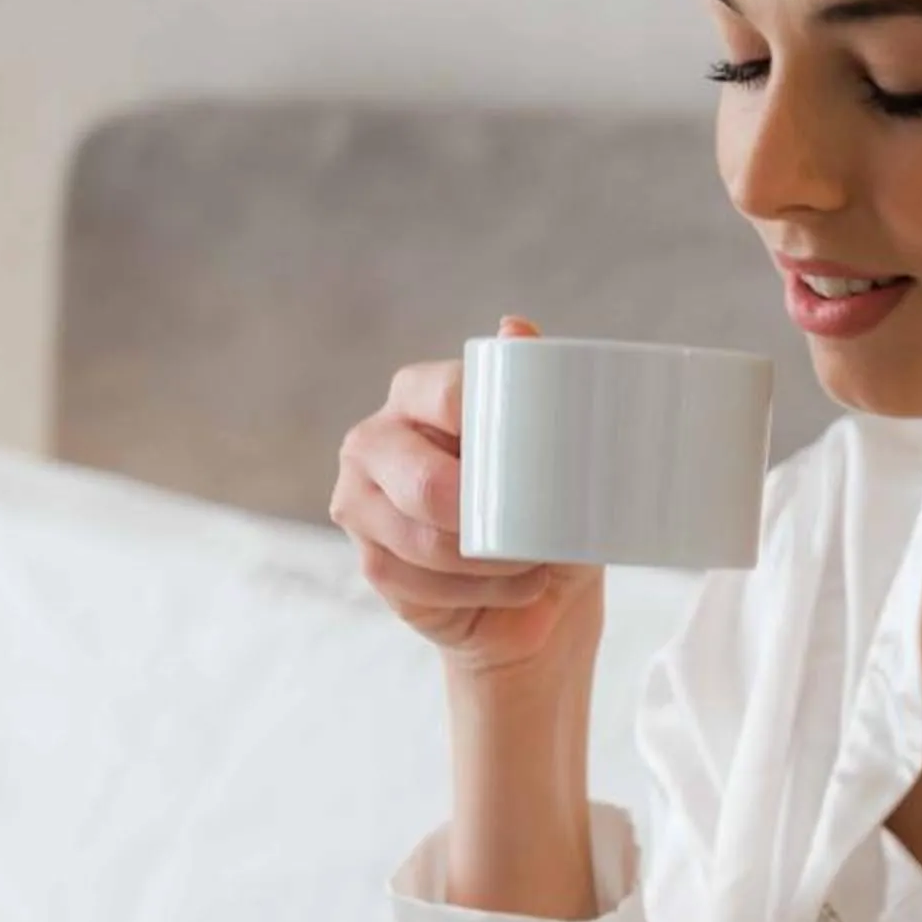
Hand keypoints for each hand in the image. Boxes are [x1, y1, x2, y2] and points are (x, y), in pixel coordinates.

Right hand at [329, 318, 605, 678]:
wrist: (544, 594)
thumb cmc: (552, 510)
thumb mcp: (562, 452)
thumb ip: (540, 386)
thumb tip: (515, 327)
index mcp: (418, 393)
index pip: (448, 397)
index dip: (491, 431)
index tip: (536, 465)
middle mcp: (375, 440)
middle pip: (426, 481)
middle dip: (486, 519)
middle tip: (537, 541)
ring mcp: (359, 502)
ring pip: (422, 541)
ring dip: (488, 567)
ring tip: (531, 568)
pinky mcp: (370, 561)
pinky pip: (416, 583)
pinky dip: (472, 594)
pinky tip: (503, 590)